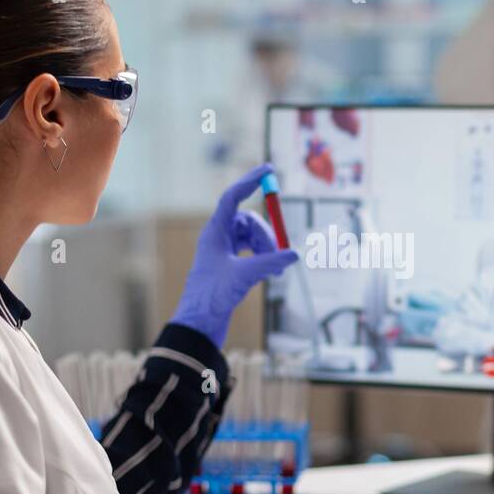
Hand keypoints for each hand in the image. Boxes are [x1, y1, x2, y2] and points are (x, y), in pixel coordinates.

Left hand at [172, 164, 297, 346]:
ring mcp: (223, 252)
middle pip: (248, 221)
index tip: (268, 169)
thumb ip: (270, 261)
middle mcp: (217, 238)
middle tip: (277, 254)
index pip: (232, 197)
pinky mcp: (230, 266)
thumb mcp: (245, 276)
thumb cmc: (212, 297)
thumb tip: (294, 253)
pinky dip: (264, 258)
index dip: (249, 181)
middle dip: (265, 235)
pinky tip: (272, 272)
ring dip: (267, 249)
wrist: (199, 324)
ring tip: (275, 271)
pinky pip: (252, 252)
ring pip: (252, 238)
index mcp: (214, 232)